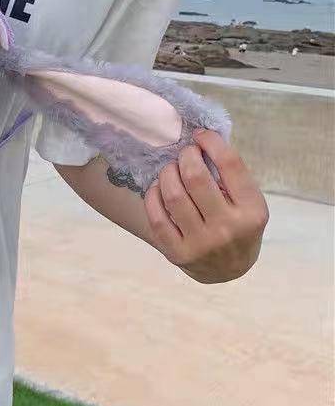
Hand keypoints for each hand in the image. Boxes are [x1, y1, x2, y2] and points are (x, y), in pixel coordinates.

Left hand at [144, 129, 267, 282]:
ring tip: (171, 169)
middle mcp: (228, 228)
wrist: (228, 270)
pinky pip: (156, 215)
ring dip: (167, 173)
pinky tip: (158, 188)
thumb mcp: (247, 203)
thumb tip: (201, 139)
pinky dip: (153, 195)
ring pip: (173, 195)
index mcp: (252, 211)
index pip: (230, 165)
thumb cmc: (237, 225)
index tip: (201, 135)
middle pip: (196, 177)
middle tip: (184, 153)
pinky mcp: (177, 253)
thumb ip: (230, 176)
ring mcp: (201, 243)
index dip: (212, 142)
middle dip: (186, 156)